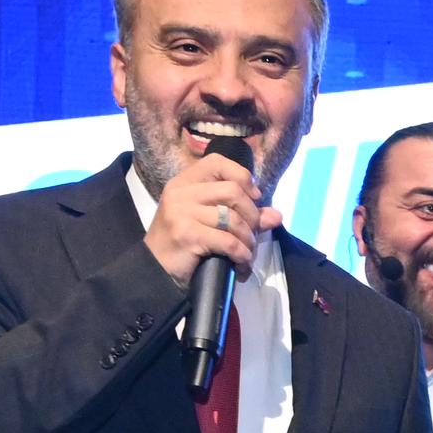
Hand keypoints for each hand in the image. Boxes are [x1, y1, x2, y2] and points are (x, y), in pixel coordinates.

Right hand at [140, 140, 267, 284]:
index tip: (254, 197)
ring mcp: (181, 212)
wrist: (155, 270)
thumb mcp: (209, 222)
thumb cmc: (183, 243)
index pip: (217, 162)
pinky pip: (228, 241)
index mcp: (184, 182)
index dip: (242, 176)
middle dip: (252, 215)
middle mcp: (181, 192)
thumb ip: (242, 215)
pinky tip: (240, 263)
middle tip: (252, 233)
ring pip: (233, 219)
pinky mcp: (186, 235)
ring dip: (248, 240)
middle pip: (232, 191)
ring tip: (246, 252)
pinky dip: (241, 254)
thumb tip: (277, 215)